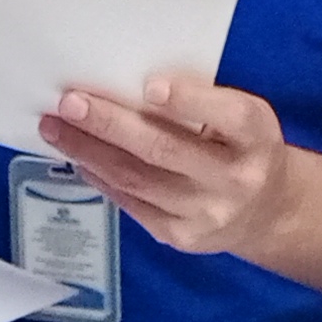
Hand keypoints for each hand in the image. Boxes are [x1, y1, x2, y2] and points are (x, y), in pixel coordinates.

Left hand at [41, 75, 296, 260]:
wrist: (266, 211)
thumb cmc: (242, 147)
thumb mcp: (241, 118)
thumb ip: (201, 102)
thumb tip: (126, 85)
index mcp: (256, 138)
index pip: (230, 116)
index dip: (189, 100)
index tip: (149, 85)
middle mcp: (235, 180)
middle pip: (164, 149)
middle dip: (110, 124)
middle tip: (70, 103)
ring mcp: (206, 214)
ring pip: (136, 179)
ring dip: (88, 151)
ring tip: (54, 128)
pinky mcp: (180, 236)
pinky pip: (131, 203)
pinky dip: (99, 177)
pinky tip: (79, 157)